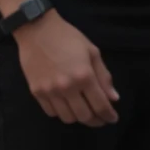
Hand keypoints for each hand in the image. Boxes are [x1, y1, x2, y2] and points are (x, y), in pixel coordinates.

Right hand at [14, 9, 119, 127]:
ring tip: (83, 111)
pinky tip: (66, 105)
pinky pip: (51, 113)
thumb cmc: (67, 37)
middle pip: (85, 116)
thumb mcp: (91, 51)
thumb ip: (103, 76)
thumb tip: (113, 98)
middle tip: (100, 118)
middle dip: (96, 120)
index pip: (100, 105)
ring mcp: (50, 91)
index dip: (109, 115)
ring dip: (78, 117)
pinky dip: (61, 112)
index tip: (113, 118)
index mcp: (84, 75)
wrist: (37, 29)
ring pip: (68, 118)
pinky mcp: (36, 92)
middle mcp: (67, 87)